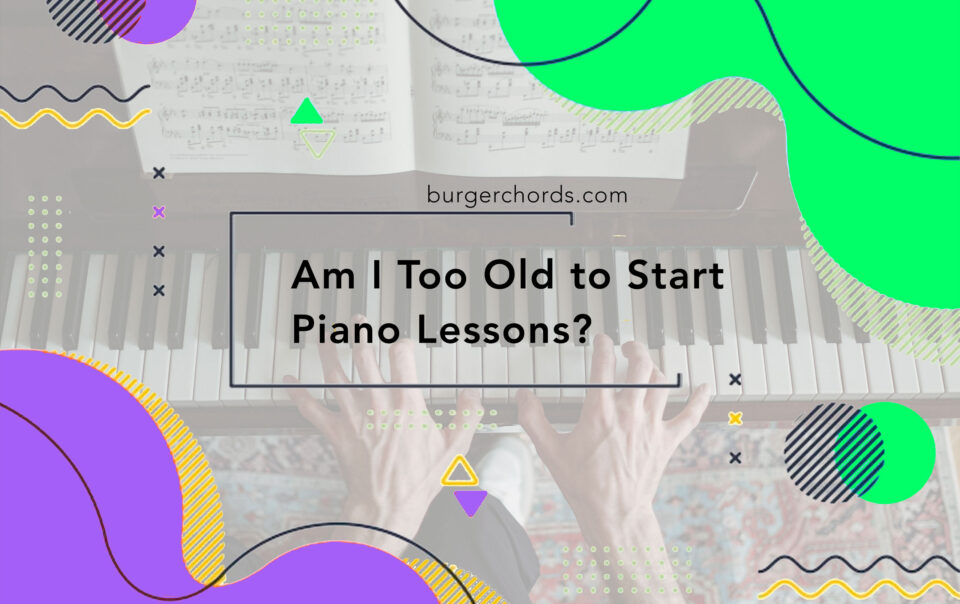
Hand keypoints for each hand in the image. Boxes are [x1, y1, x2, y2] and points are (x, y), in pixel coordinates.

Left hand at [286, 332, 481, 551]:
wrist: (386, 506)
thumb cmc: (419, 480)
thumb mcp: (454, 447)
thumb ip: (466, 416)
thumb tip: (471, 395)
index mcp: (405, 402)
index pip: (401, 356)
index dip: (402, 344)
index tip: (403, 344)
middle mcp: (376, 402)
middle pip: (363, 355)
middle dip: (360, 333)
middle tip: (358, 320)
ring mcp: (353, 415)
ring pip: (335, 374)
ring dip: (327, 351)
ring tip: (324, 335)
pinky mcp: (335, 432)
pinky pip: (311, 409)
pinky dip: (298, 393)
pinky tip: (289, 380)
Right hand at [518, 334, 709, 545]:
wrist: (613, 513)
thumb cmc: (582, 484)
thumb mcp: (550, 451)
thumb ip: (533, 419)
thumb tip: (523, 396)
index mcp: (599, 412)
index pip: (603, 365)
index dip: (603, 346)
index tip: (602, 340)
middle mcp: (628, 413)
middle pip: (640, 366)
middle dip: (636, 350)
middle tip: (628, 349)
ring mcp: (651, 426)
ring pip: (662, 383)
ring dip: (657, 368)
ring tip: (648, 365)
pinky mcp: (667, 441)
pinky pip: (690, 416)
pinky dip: (699, 400)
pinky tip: (704, 388)